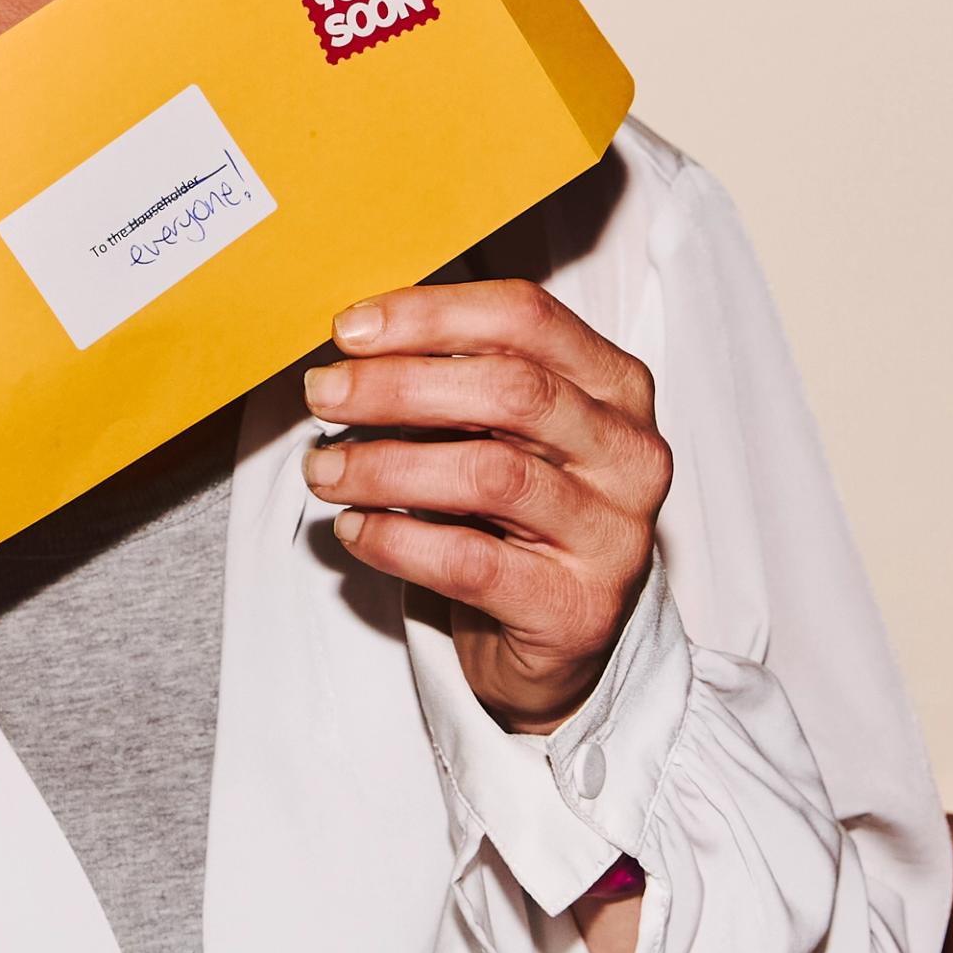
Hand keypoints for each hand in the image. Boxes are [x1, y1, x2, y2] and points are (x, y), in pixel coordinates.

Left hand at [301, 281, 668, 731]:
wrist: (560, 637)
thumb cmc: (517, 514)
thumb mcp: (502, 431)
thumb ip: (454, 380)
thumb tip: (355, 343)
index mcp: (615, 386)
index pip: (526, 319)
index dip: (430, 315)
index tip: (350, 329)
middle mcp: (629, 453)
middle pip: (511, 391)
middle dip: (398, 386)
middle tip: (323, 394)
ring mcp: (613, 535)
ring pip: (490, 476)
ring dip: (385, 466)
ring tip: (324, 470)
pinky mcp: (577, 608)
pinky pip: (469, 562)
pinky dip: (396, 541)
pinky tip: (354, 529)